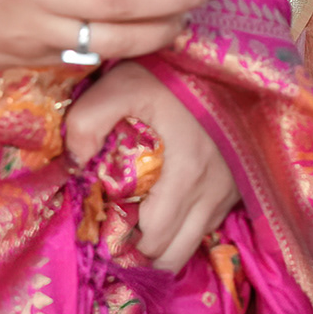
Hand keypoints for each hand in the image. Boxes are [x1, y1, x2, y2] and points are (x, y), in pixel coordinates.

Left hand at [65, 61, 243, 271]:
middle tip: (116, 235)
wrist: (227, 59)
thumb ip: (87, 122)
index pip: (154, 240)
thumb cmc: (172, 73)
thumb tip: (74, 163)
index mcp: (186, 174)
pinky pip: (211, 223)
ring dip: (166, 243)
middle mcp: (213, 191)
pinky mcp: (239, 184)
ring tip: (138, 227)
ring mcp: (230, 189)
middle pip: (174, 254)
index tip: (101, 234)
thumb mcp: (121, 84)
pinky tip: (166, 207)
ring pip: (194, 243)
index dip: (123, 247)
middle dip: (142, 254)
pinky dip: (187, 226)